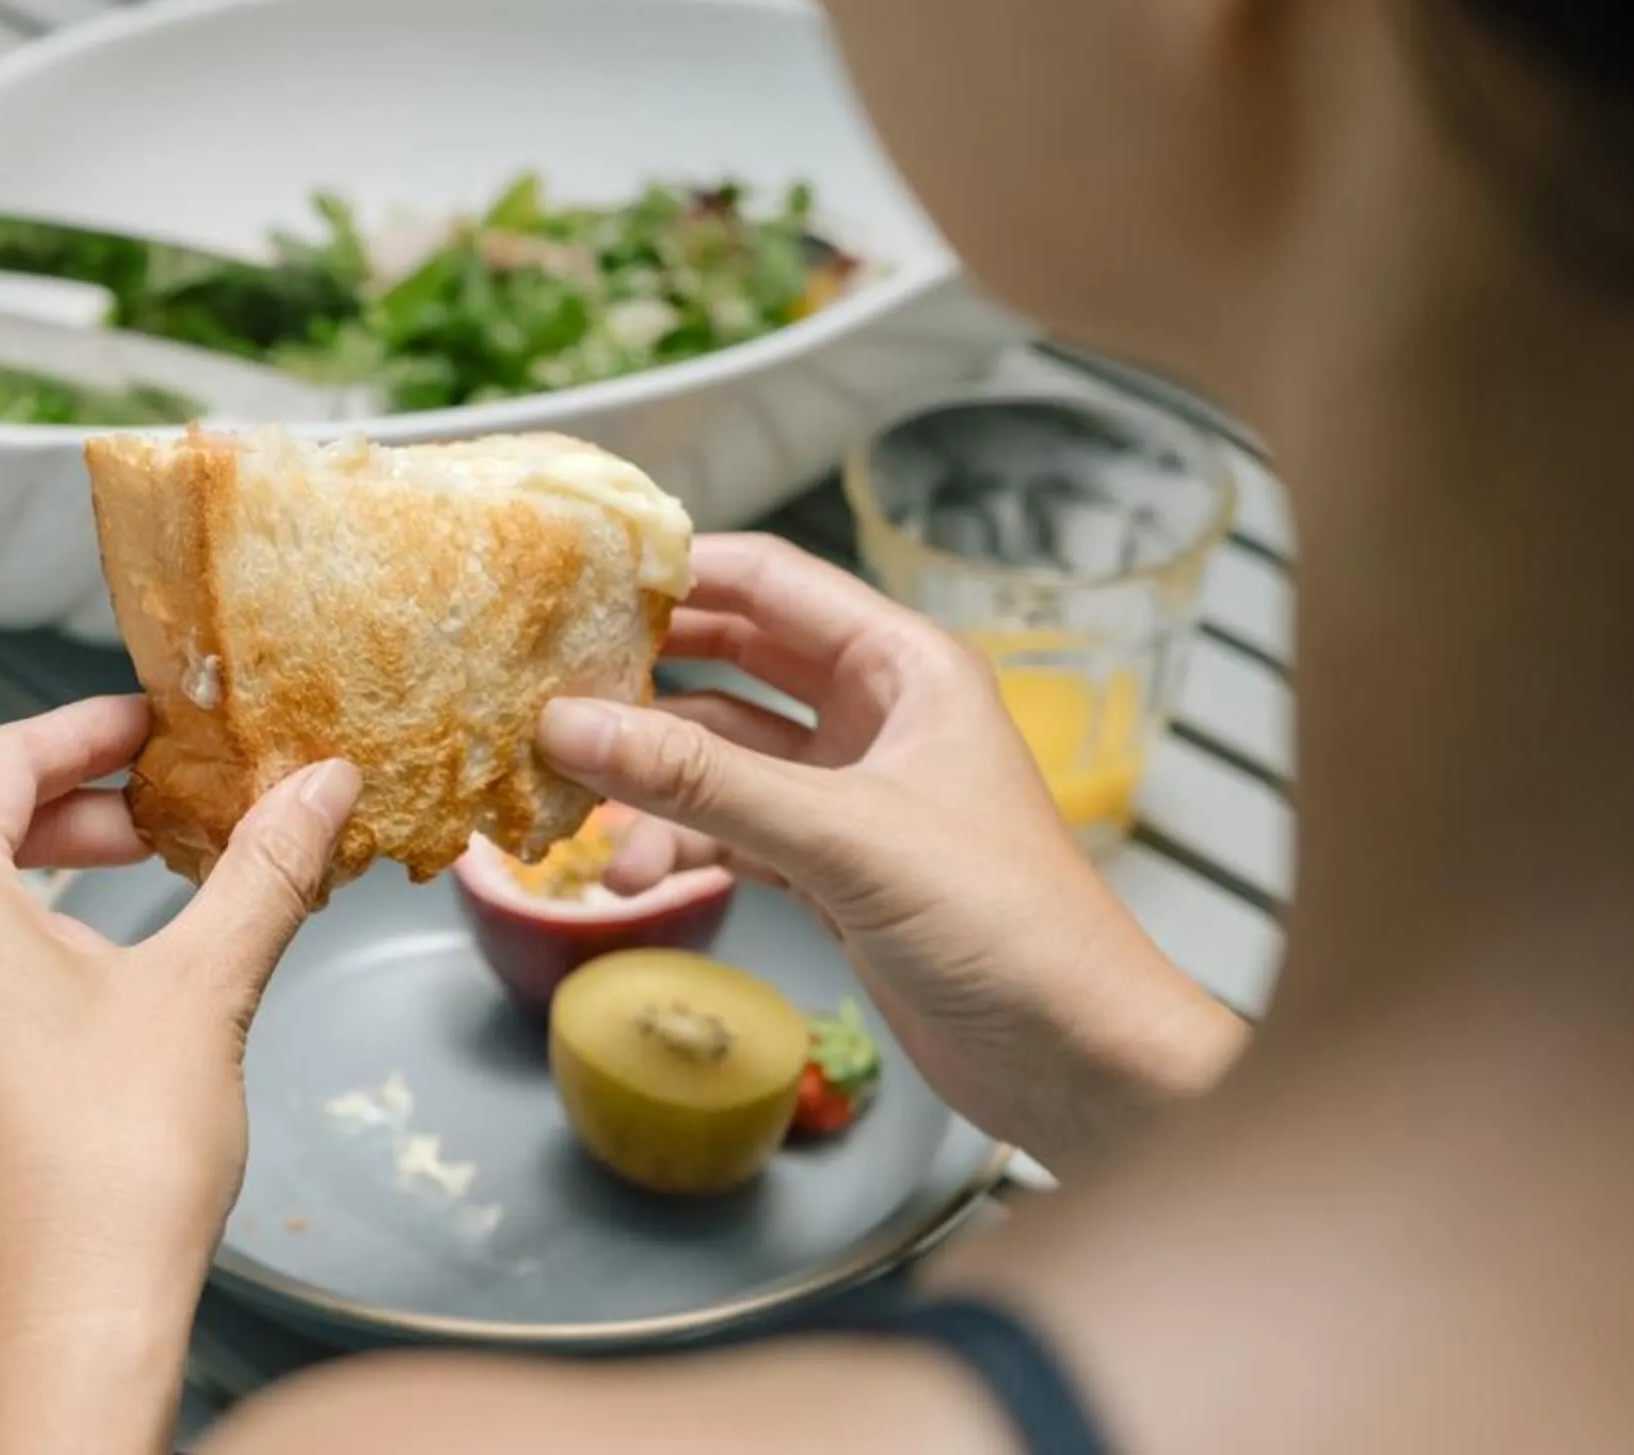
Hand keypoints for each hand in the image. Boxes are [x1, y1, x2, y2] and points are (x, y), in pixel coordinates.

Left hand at [0, 699, 360, 1452]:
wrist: (62, 1330)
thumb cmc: (112, 1181)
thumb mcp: (205, 989)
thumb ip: (261, 870)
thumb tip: (317, 788)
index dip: (81, 732)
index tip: (143, 734)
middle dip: (35, 804)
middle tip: (132, 826)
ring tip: (87, 919)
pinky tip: (16, 1001)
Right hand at [538, 536, 1243, 1174]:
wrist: (1080, 1063)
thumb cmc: (1008, 926)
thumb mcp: (841, 837)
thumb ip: (700, 782)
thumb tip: (568, 727)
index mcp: (905, 666)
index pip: (771, 581)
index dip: (678, 570)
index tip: (581, 579)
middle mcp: (878, 714)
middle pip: (734, 660)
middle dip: (645, 679)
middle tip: (554, 686)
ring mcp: (853, 793)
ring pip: (722, 757)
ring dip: (655, 786)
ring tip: (586, 822)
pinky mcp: (833, 868)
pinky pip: (732, 828)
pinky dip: (683, 844)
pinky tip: (636, 873)